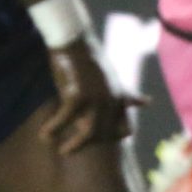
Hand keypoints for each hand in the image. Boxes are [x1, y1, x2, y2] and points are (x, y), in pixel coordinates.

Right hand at [42, 41, 141, 156]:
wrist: (74, 40)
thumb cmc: (90, 59)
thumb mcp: (113, 79)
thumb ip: (126, 95)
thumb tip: (147, 102)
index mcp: (120, 97)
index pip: (126, 129)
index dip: (113, 139)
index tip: (99, 143)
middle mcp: (111, 100)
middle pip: (104, 134)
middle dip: (89, 145)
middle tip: (72, 150)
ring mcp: (96, 98)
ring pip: (89, 132)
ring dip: (75, 145)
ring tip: (63, 151)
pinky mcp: (77, 94)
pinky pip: (65, 119)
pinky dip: (54, 128)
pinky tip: (44, 134)